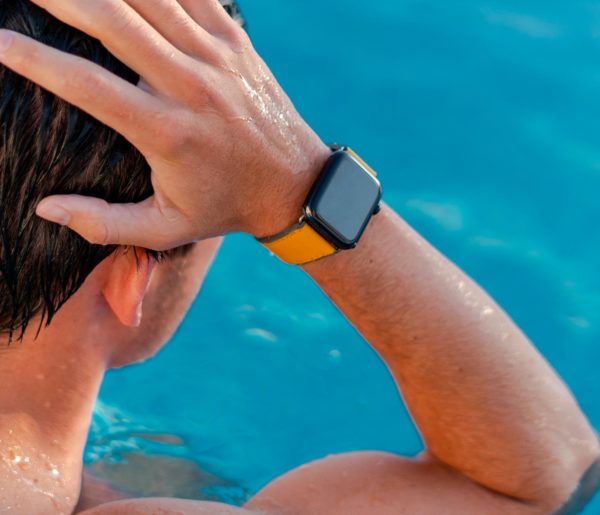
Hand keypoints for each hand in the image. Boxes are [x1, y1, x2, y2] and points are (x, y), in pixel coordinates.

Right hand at [0, 0, 330, 249]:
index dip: (33, 59)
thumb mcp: (167, 230)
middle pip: (112, 20)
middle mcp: (191, 87)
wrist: (293, 184)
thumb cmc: (225, 207)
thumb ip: (104, 224)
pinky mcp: (235, 41)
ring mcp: (217, 57)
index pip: (85, 84)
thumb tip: (45, 207)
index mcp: (168, 133)